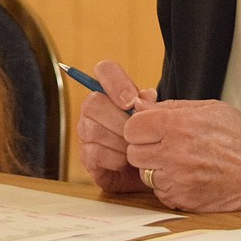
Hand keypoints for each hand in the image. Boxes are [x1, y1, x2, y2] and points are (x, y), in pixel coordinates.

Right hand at [75, 60, 156, 192]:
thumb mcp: (154, 119)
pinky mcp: (86, 157)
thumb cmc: (150, 139)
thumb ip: (150, 105)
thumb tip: (144, 97)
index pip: (104, 70)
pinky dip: (115, 159)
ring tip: (135, 149)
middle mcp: (92, 109)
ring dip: (120, 142)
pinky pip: (95, 153)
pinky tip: (125, 162)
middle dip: (119, 120)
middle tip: (137, 132)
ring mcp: (86, 133)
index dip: (116, 82)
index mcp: (110, 92)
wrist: (148, 171)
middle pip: (94, 102)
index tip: (131, 101)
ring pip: (94, 129)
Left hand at [124, 97, 240, 211]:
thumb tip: (142, 105)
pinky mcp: (184, 200)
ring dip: (155, 167)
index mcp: (180, 126)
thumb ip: (171, 107)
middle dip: (144, 146)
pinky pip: (159, 192)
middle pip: (133, 151)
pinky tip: (186, 176)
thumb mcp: (211, 109)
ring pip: (144, 173)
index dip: (139, 126)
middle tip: (162, 144)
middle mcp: (175, 153)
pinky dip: (168, 186)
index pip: (132, 127)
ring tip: (178, 160)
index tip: (148, 128)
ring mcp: (178, 179)